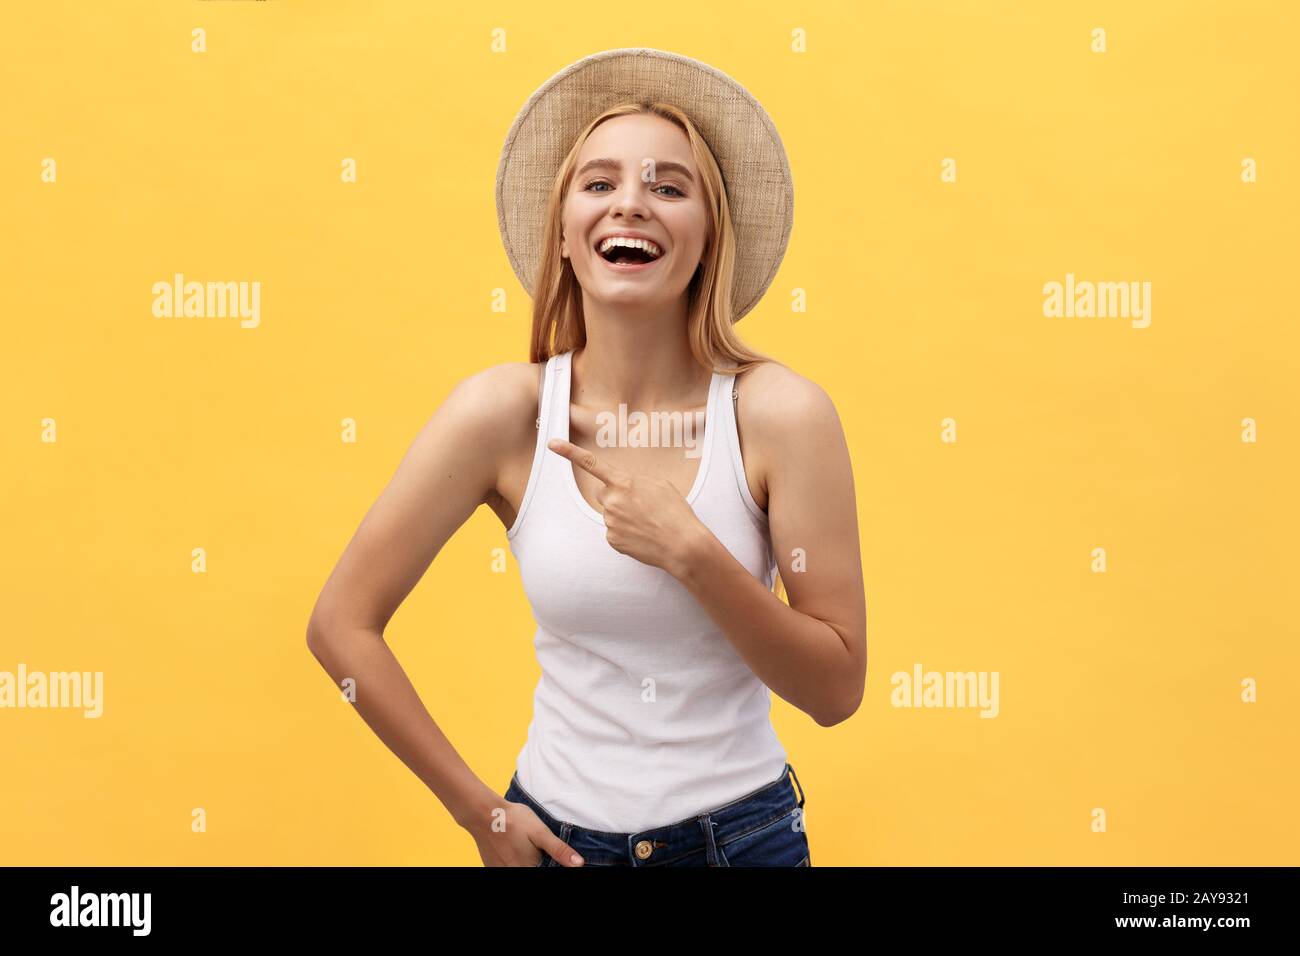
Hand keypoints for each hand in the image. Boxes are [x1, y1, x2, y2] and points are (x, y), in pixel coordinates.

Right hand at [467, 799, 584, 866]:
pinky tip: (513, 849)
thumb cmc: (514, 820)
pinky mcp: (491, 867)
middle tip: (533, 847)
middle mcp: (513, 872)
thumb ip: (559, 850)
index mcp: (528, 868)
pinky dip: (513, 861)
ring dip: (526, 861)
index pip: (546, 871)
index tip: (544, 852)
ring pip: (520, 868)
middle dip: (538, 862)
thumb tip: (578, 864)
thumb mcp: (540, 832)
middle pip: (532, 869)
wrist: (483, 813)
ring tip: (522, 846)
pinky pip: (507, 867)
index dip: (552, 864)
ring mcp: (500, 871)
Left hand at [547, 437, 707, 575]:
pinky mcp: (612, 540)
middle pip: (604, 493)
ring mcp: (610, 522)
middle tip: (639, 506)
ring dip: (624, 516)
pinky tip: (643, 535)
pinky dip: (626, 533)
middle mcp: (612, 501)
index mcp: (624, 483)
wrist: (682, 545)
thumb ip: (637, 482)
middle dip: (616, 497)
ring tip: (647, 523)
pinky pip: (614, 531)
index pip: (591, 464)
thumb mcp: (661, 486)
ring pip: (611, 514)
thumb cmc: (675, 513)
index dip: (569, 452)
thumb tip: (625, 490)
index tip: (552, 443)